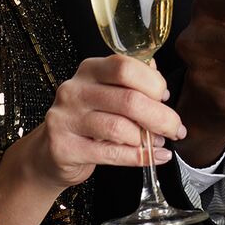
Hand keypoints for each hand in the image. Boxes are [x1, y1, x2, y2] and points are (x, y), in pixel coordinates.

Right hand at [28, 55, 185, 188]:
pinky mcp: (64, 147)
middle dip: (160, 116)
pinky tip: (155, 157)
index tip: (165, 97)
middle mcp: (74, 90)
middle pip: (128, 99)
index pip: (125, 67)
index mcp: (89, 70)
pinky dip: (139, 157)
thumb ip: (130, 85)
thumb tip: (159, 81)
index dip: (152, 83)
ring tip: (160, 142)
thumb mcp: (105, 95)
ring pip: (120, 128)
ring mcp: (66, 119)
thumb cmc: (86, 121)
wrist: (49, 153)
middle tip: (176, 127)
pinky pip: (111, 153)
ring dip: (148, 138)